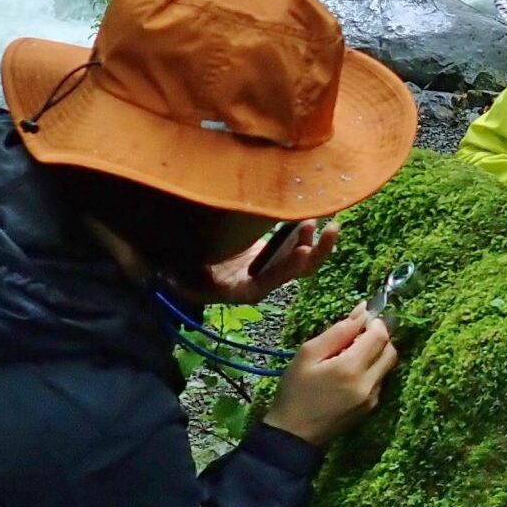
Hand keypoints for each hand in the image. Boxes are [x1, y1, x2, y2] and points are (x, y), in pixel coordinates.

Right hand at [191, 221, 338, 305]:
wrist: (188, 266)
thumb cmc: (184, 270)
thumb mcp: (185, 273)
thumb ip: (187, 274)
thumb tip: (177, 271)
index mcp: (240, 291)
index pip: (267, 282)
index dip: (285, 269)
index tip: (303, 251)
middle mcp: (259, 283)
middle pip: (293, 273)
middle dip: (313, 253)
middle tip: (328, 230)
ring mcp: (268, 268)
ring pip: (300, 259)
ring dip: (313, 240)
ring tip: (323, 218)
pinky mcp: (272, 254)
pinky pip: (295, 245)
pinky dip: (305, 232)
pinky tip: (314, 215)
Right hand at [262, 307, 399, 447]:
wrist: (294, 435)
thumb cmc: (295, 391)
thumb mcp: (308, 354)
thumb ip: (338, 331)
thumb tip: (362, 311)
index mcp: (351, 368)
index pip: (380, 336)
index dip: (374, 322)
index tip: (360, 320)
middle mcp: (369, 383)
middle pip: (391, 350)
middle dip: (379, 337)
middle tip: (357, 336)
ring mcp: (373, 398)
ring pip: (387, 366)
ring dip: (376, 354)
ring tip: (350, 354)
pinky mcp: (371, 408)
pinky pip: (380, 380)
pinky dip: (371, 369)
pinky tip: (350, 373)